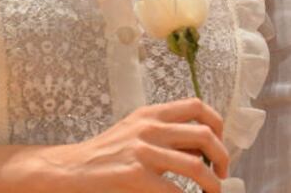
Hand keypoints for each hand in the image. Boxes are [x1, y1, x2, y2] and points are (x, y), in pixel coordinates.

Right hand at [24, 98, 229, 192]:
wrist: (67, 170)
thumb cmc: (105, 153)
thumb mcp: (135, 131)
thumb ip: (165, 133)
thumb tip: (203, 147)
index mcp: (151, 113)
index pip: (197, 106)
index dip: (218, 124)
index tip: (220, 144)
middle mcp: (150, 128)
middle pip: (204, 135)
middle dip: (223, 157)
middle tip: (223, 174)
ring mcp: (142, 152)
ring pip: (196, 165)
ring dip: (212, 183)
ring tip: (213, 192)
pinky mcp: (134, 177)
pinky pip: (174, 191)